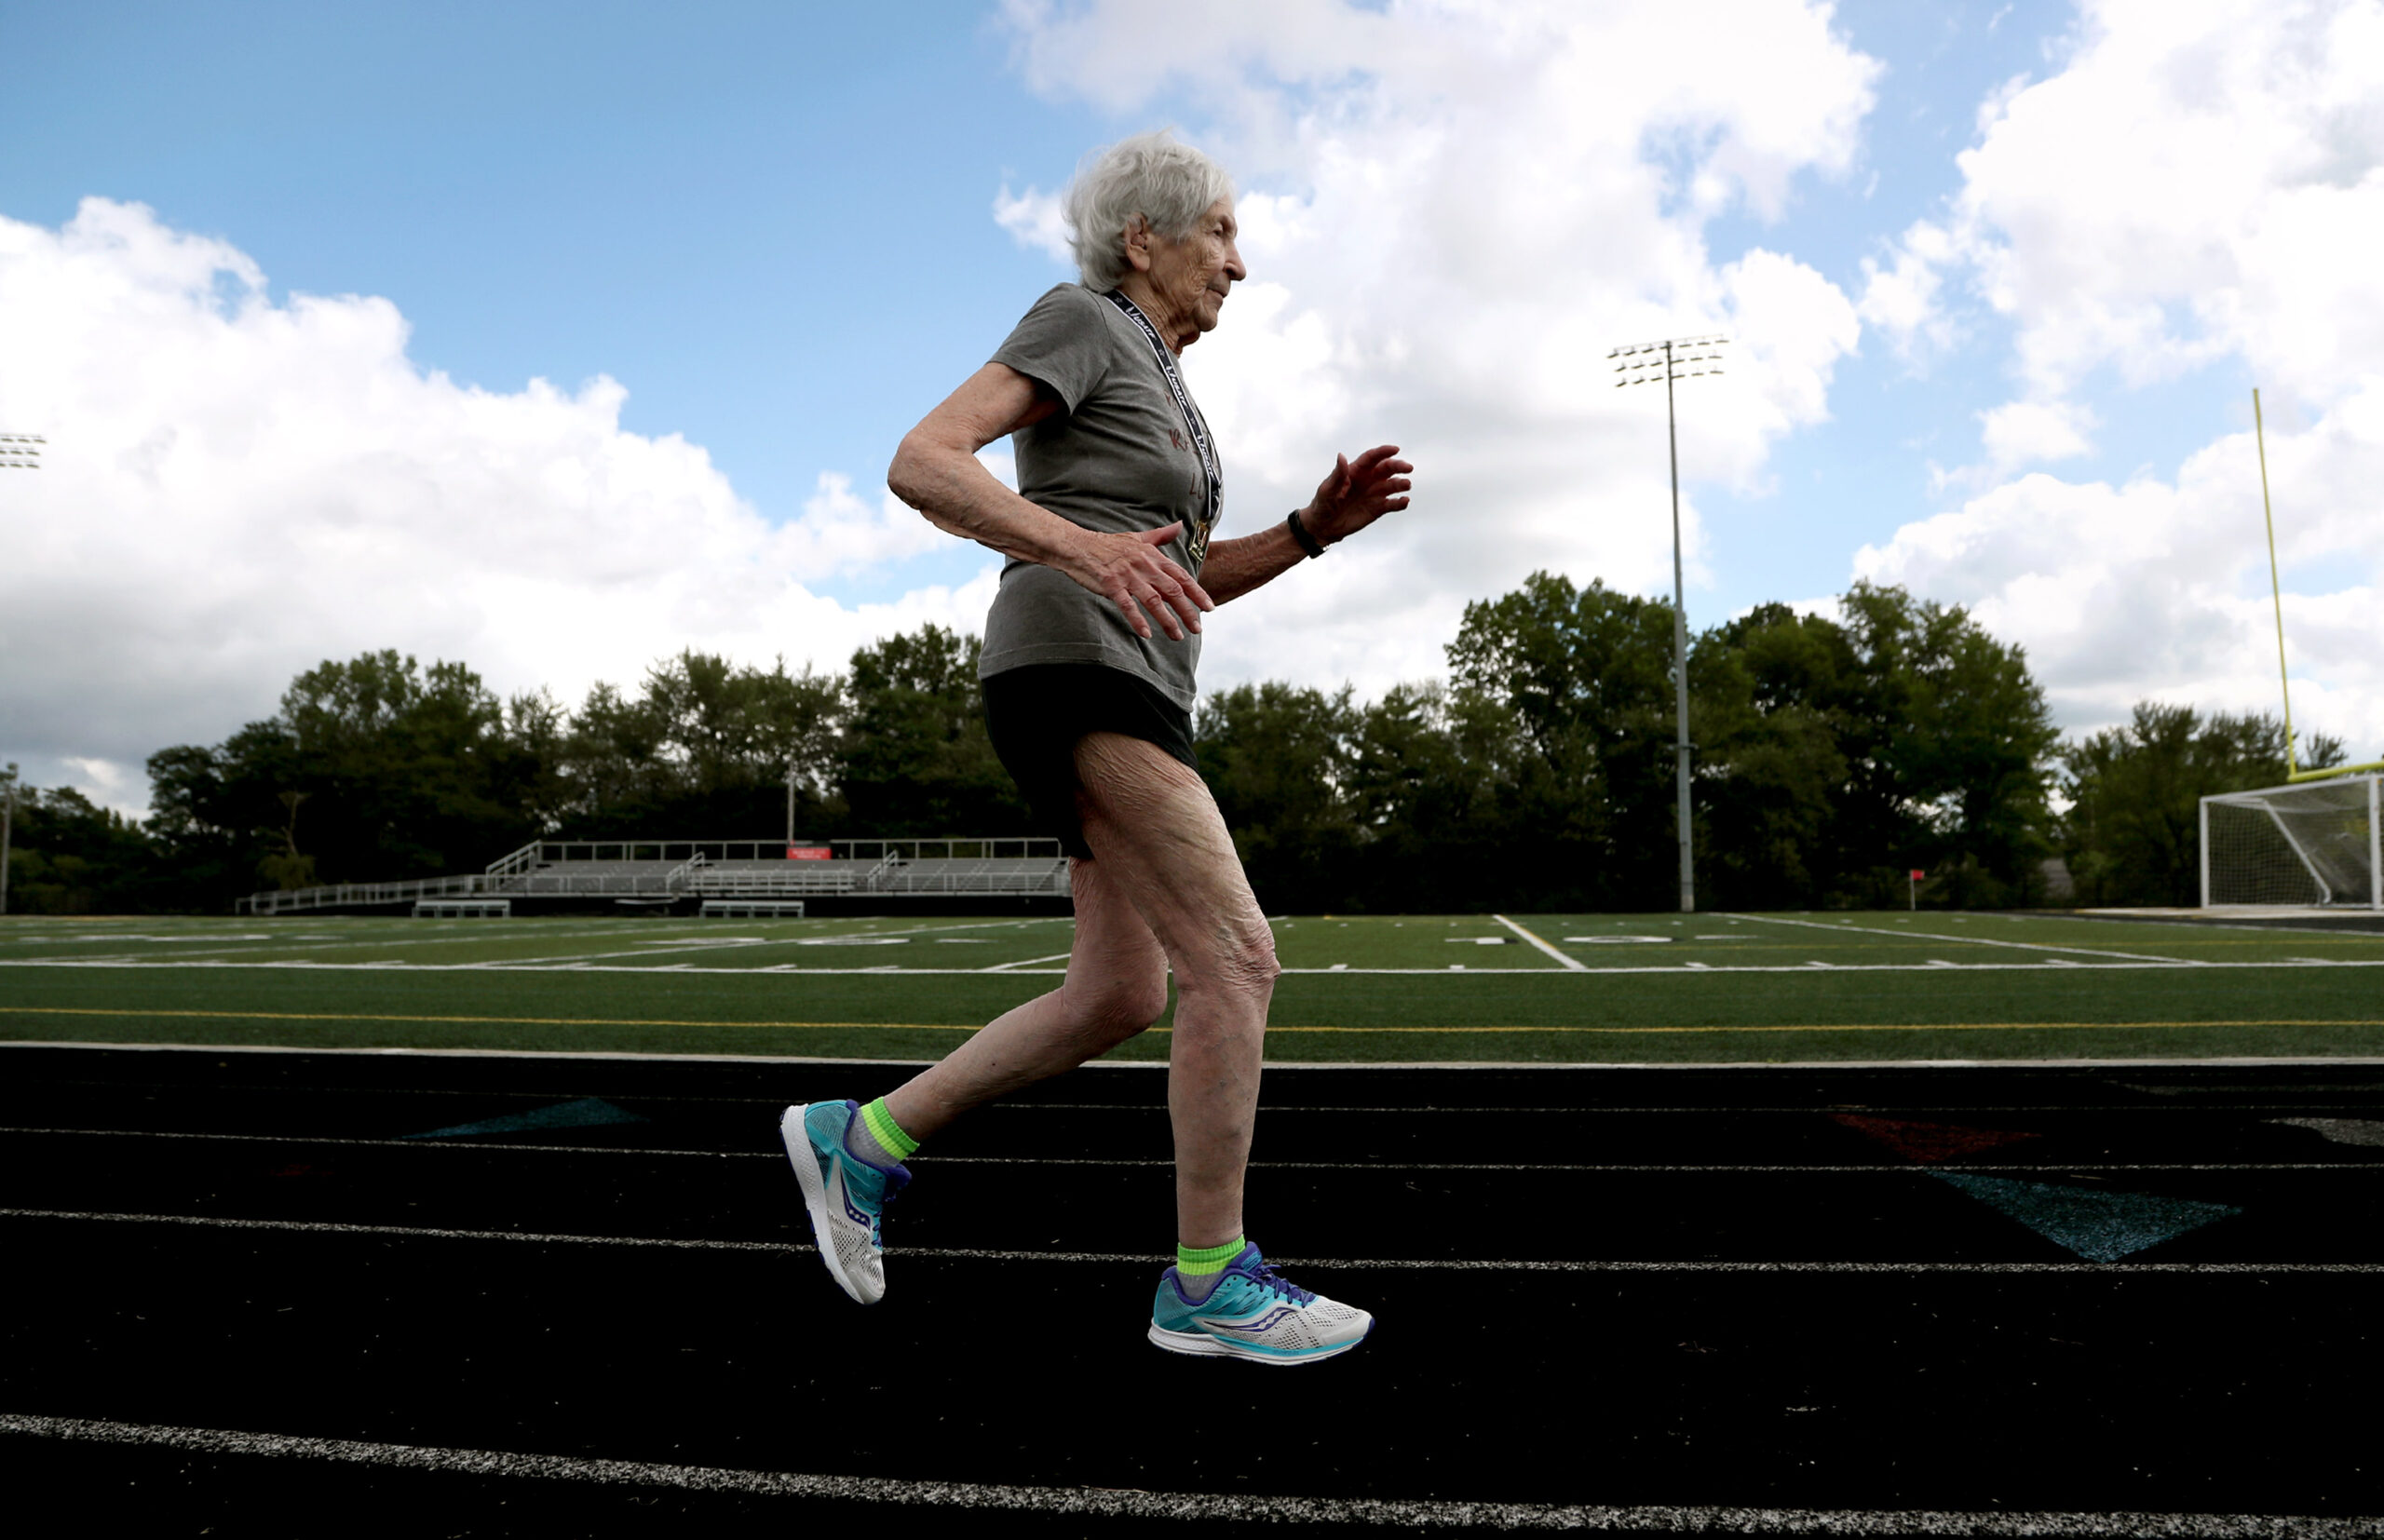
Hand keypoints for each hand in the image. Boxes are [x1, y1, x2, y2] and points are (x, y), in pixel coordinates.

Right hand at [1060, 522, 1215, 640]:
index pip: (1181, 576)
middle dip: (1187, 611)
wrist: (1079, 546)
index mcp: (1153, 557)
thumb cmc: (1109, 545)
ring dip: (1167, 620)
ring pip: (1154, 600)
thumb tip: (1179, 526)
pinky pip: (1128, 605)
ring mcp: (1128, 576)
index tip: (1209, 608)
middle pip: (1172, 590)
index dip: (1197, 593)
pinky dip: (1138, 620)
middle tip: (1197, 628)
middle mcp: (1145, 566)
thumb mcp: (1138, 538)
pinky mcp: (1112, 585)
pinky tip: (1146, 634)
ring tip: (1177, 636)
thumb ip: (1161, 535)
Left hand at [1300, 445, 1411, 545]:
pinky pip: (1392, 504)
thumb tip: (1341, 456)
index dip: (1384, 452)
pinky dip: (1400, 503)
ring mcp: (1374, 494)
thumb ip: (1337, 474)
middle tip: (1408, 468)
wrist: (1324, 526)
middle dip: (1398, 466)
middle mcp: (1368, 479)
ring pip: (1392, 485)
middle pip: (1387, 468)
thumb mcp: (1327, 489)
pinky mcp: (1378, 509)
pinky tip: (1405, 501)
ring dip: (1401, 484)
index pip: (1372, 458)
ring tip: (1406, 485)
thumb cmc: (1322, 504)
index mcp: (1356, 471)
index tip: (1395, 449)